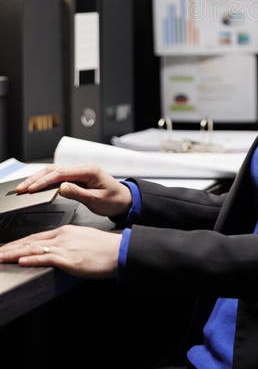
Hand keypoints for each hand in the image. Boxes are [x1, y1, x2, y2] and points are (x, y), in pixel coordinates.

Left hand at [0, 225, 121, 276]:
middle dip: (9, 248)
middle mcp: (62, 236)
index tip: (5, 248)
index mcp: (65, 231)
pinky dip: (32, 258)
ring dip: (13, 253)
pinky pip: (46, 258)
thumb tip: (55, 251)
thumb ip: (67, 244)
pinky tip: (21, 260)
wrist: (118, 250)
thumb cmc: (103, 248)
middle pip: (30, 241)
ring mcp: (65, 247)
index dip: (18, 243)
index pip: (35, 237)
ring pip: (33, 249)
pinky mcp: (69, 259)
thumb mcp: (82, 240)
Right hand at [15, 164, 132, 218]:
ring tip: (25, 187)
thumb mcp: (96, 200)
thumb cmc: (114, 200)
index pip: (61, 173)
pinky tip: (37, 186)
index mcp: (89, 170)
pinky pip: (59, 176)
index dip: (44, 181)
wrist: (124, 200)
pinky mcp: (78, 177)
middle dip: (36, 178)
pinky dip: (46, 180)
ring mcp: (80, 171)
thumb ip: (78, 193)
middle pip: (54, 170)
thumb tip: (61, 188)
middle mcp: (83, 168)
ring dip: (39, 179)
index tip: (31, 188)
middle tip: (21, 188)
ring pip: (54, 172)